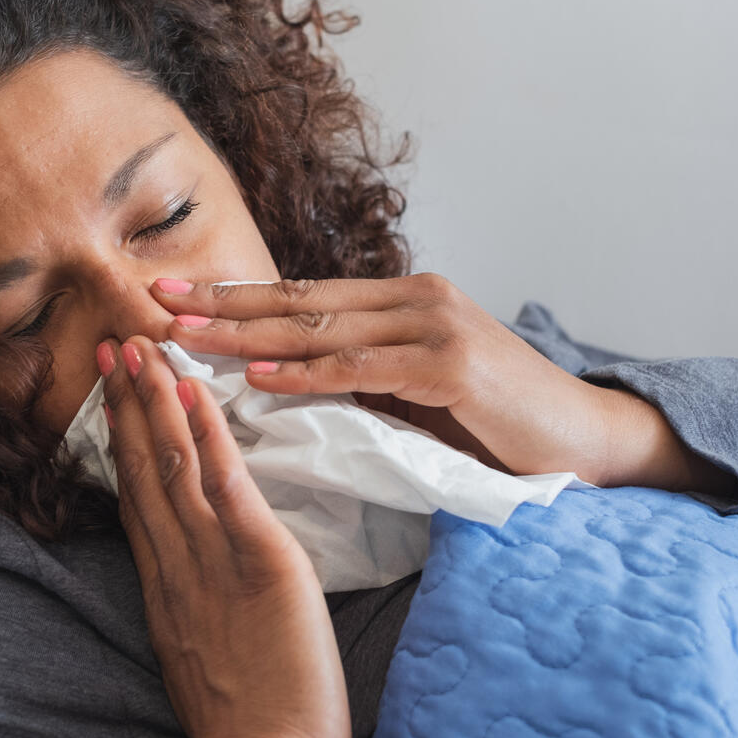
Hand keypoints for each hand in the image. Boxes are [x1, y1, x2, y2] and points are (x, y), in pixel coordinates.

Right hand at [97, 335, 350, 737]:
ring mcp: (213, 561)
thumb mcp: (200, 657)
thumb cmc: (248, 727)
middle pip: (143, 470)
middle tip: (114, 343)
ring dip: (159, 401)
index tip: (113, 391)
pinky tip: (196, 394)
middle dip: (128, 403)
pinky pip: (226, 487)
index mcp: (166, 587)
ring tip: (144, 346)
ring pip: (176, 465)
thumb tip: (191, 576)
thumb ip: (193, 608)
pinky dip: (209, 437)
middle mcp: (177, 565)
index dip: (122, 439)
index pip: (137, 496)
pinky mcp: (260, 562)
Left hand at [150, 274, 620, 483]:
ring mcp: (436, 327)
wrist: (582, 441)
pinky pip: (364, 371)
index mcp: (402, 300)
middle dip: (223, 303)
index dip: (236, 296)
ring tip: (187, 337)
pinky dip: (308, 375)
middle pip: (301, 302)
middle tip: (156, 301)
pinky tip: (260, 378)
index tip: (173, 297)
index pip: (304, 296)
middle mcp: (417, 298)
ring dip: (248, 336)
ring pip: (322, 331)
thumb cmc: (493, 423)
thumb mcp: (413, 392)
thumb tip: (277, 379)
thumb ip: (357, 376)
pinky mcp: (452, 366)